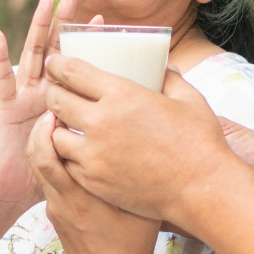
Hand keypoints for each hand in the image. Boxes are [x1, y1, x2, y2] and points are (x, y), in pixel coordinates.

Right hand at [0, 0, 94, 208]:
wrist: (14, 194)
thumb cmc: (54, 175)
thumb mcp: (85, 150)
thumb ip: (103, 136)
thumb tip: (143, 131)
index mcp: (64, 99)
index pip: (80, 65)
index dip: (90, 42)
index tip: (108, 20)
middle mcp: (44, 91)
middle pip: (56, 49)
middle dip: (63, 20)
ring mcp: (23, 95)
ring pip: (33, 54)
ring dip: (38, 26)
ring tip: (46, 1)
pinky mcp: (4, 107)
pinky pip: (2, 79)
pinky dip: (0, 57)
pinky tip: (0, 35)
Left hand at [28, 112, 160, 253]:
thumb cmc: (137, 244)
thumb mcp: (145, 208)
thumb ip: (142, 176)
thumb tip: (152, 147)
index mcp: (82, 194)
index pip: (48, 153)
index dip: (46, 125)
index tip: (60, 104)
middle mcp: (64, 199)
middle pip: (37, 155)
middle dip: (41, 127)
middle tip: (56, 106)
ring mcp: (57, 209)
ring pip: (40, 168)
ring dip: (45, 143)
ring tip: (61, 123)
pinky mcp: (57, 217)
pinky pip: (48, 182)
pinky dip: (52, 161)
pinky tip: (69, 152)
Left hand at [42, 56, 237, 223]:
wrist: (201, 190)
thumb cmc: (199, 143)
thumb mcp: (189, 100)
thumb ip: (172, 79)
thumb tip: (165, 68)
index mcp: (122, 94)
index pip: (73, 72)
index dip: (59, 65)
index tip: (55, 63)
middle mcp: (101, 122)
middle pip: (57, 101)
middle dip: (52, 93)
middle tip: (55, 91)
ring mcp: (94, 154)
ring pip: (55, 135)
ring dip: (56, 127)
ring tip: (64, 124)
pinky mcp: (94, 181)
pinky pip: (66, 164)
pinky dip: (67, 156)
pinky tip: (76, 152)